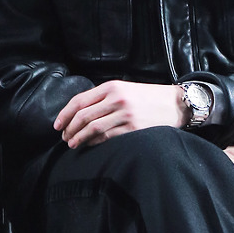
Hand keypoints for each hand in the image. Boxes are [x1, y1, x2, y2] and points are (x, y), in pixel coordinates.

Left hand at [53, 81, 182, 147]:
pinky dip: (94, 143)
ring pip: (93, 129)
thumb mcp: (124, 89)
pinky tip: (88, 145)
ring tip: (72, 144)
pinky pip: (107, 138)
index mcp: (112, 87)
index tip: (57, 125)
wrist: (175, 104)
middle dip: (69, 129)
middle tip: (64, 137)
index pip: (79, 101)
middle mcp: (117, 99)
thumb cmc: (147, 98)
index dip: (64, 114)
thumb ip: (102, 98)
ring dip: (79, 138)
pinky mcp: (133, 129)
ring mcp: (126, 115)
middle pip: (83, 116)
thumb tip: (77, 114)